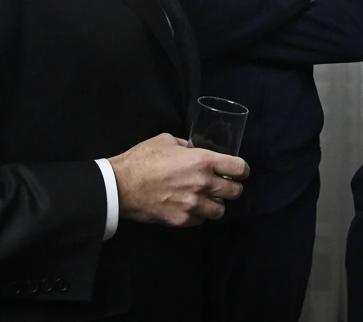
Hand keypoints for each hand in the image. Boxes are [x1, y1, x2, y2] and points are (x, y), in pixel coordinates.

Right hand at [108, 132, 248, 226]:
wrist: (120, 186)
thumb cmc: (142, 158)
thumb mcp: (167, 141)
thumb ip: (187, 146)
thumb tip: (194, 149)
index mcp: (203, 161)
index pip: (238, 168)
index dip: (242, 170)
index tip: (240, 171)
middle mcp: (202, 184)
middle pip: (235, 192)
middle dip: (232, 188)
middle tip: (224, 186)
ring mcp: (193, 204)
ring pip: (220, 210)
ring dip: (216, 204)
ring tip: (208, 199)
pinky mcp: (181, 220)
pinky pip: (200, 220)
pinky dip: (199, 215)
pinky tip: (191, 207)